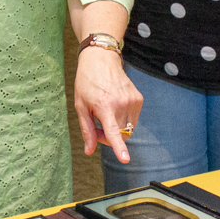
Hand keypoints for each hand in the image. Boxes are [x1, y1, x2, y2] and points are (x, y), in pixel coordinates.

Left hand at [73, 47, 142, 162]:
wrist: (101, 59)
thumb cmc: (87, 82)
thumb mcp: (81, 106)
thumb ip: (87, 130)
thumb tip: (89, 150)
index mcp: (105, 106)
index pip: (114, 132)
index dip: (119, 148)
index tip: (125, 159)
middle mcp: (121, 104)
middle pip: (121, 135)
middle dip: (109, 137)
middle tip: (96, 127)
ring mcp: (132, 101)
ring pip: (128, 129)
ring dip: (117, 128)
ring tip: (105, 115)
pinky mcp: (139, 99)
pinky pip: (133, 119)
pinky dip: (123, 119)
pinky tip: (114, 106)